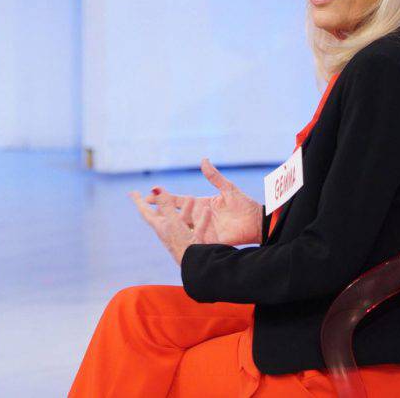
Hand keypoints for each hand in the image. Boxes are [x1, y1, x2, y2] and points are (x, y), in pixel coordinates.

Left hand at [129, 190, 210, 265]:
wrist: (197, 265)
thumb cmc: (181, 244)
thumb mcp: (172, 222)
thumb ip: (165, 205)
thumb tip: (155, 188)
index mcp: (160, 227)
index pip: (146, 212)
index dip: (139, 201)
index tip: (133, 192)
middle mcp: (169, 232)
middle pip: (163, 215)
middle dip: (163, 204)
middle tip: (160, 194)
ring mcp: (181, 237)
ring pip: (182, 219)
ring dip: (185, 209)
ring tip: (190, 197)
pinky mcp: (194, 241)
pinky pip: (197, 226)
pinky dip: (201, 218)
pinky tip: (207, 209)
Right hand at [145, 158, 262, 245]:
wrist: (256, 222)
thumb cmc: (244, 205)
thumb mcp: (227, 189)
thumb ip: (214, 176)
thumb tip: (203, 160)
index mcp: (201, 204)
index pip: (178, 201)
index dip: (164, 197)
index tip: (150, 193)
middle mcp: (199, 217)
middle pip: (175, 215)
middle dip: (159, 213)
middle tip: (143, 209)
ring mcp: (203, 229)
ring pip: (182, 228)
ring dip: (169, 225)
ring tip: (154, 223)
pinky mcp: (210, 240)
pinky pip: (195, 240)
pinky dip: (185, 239)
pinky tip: (173, 239)